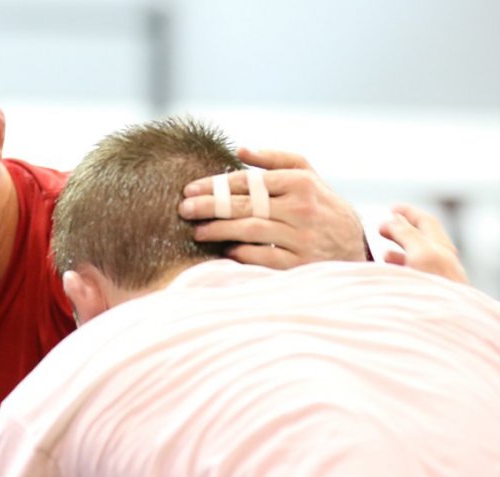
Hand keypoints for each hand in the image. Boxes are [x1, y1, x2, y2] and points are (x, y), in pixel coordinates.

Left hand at [178, 148, 366, 268]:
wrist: (355, 248)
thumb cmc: (322, 208)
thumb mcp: (308, 177)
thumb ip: (276, 160)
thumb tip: (240, 150)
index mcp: (301, 182)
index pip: (249, 181)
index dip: (215, 185)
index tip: (189, 189)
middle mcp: (302, 208)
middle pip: (245, 205)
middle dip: (209, 206)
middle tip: (183, 209)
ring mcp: (302, 238)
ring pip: (251, 231)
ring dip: (219, 230)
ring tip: (197, 231)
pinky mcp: (301, 264)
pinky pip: (264, 258)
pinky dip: (242, 253)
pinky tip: (225, 251)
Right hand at [378, 203, 467, 283]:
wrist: (447, 323)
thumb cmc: (437, 289)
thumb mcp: (422, 254)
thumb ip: (408, 235)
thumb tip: (394, 221)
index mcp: (441, 248)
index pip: (426, 221)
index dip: (409, 211)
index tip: (392, 207)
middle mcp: (442, 261)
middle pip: (421, 238)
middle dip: (400, 231)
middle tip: (381, 229)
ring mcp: (436, 278)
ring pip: (417, 258)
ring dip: (399, 252)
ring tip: (384, 255)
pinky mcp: (428, 292)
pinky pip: (414, 273)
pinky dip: (401, 269)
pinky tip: (393, 277)